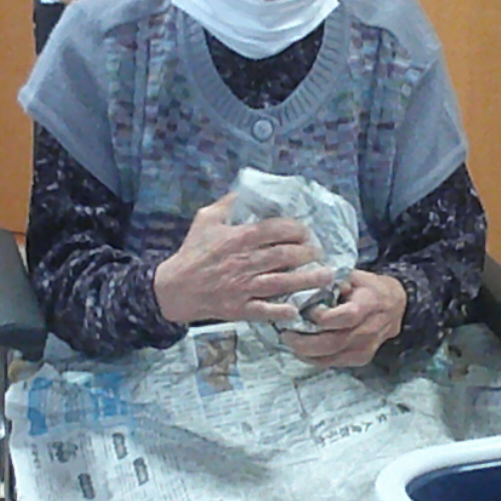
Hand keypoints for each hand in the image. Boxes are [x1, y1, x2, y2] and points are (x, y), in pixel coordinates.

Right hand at [152, 194, 338, 325]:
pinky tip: (297, 309)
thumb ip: (229, 203)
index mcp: (238, 238)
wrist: (174, 288)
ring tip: (327, 277)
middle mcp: (244, 262)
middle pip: (285, 256)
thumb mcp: (206, 219)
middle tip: (320, 252)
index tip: (308, 231)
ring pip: (281, 283)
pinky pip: (264, 310)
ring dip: (307, 280)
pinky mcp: (238, 307)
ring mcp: (242, 286)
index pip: (277, 229)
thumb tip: (250, 189)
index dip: (298, 229)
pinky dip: (281, 311)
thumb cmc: (193, 251)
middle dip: (308, 253)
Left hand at [285, 270, 407, 367]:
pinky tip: (300, 350)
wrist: (394, 306)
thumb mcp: (354, 275)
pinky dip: (313, 358)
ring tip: (288, 342)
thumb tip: (309, 283)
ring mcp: (366, 348)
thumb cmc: (368, 287)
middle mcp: (369, 330)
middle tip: (285, 334)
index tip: (302, 310)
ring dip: (305, 353)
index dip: (321, 317)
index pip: (346, 317)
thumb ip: (333, 279)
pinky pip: (333, 363)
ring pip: (331, 357)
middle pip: (334, 342)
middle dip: (305, 342)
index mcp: (369, 305)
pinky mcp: (361, 358)